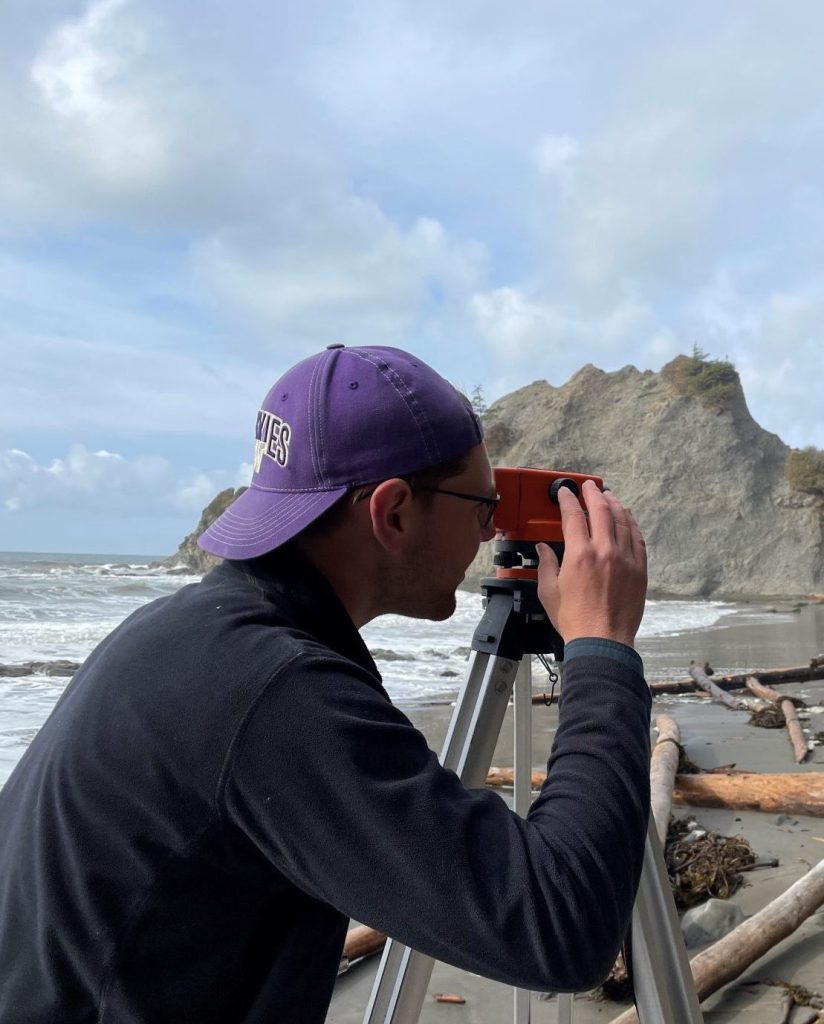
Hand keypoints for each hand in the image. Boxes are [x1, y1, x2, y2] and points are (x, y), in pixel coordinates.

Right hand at [536, 480, 646, 647]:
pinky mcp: (638, 568)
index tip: (565, 493)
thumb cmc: (574, 619)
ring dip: (614, 504)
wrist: (603, 641)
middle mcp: (604, 551)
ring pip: (622, 520)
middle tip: (589, 486)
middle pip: (601, 510)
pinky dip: (631, 523)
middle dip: (593, 493)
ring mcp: (625, 558)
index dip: (568, 500)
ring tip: (608, 496)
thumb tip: (543, 548)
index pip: (573, 516)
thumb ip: (546, 565)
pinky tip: (627, 517)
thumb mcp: (549, 591)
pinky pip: (637, 537)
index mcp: (579, 555)